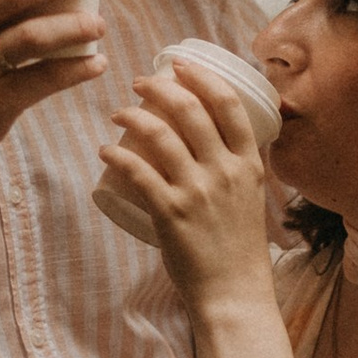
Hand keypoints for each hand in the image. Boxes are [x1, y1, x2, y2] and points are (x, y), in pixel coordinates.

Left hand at [99, 65, 276, 314]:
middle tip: (139, 83)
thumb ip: (236, 167)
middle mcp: (225, 171)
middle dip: (159, 88)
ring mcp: (198, 191)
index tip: (179, 65)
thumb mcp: (251, 197)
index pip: (229, 104)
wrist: (234, 293)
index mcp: (249, 163)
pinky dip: (117, 156)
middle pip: (190, 110)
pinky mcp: (171, 213)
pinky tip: (106, 150)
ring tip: (118, 114)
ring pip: (160, 135)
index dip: (201, 77)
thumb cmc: (239, 248)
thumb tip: (215, 140)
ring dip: (132, 117)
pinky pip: (137, 173)